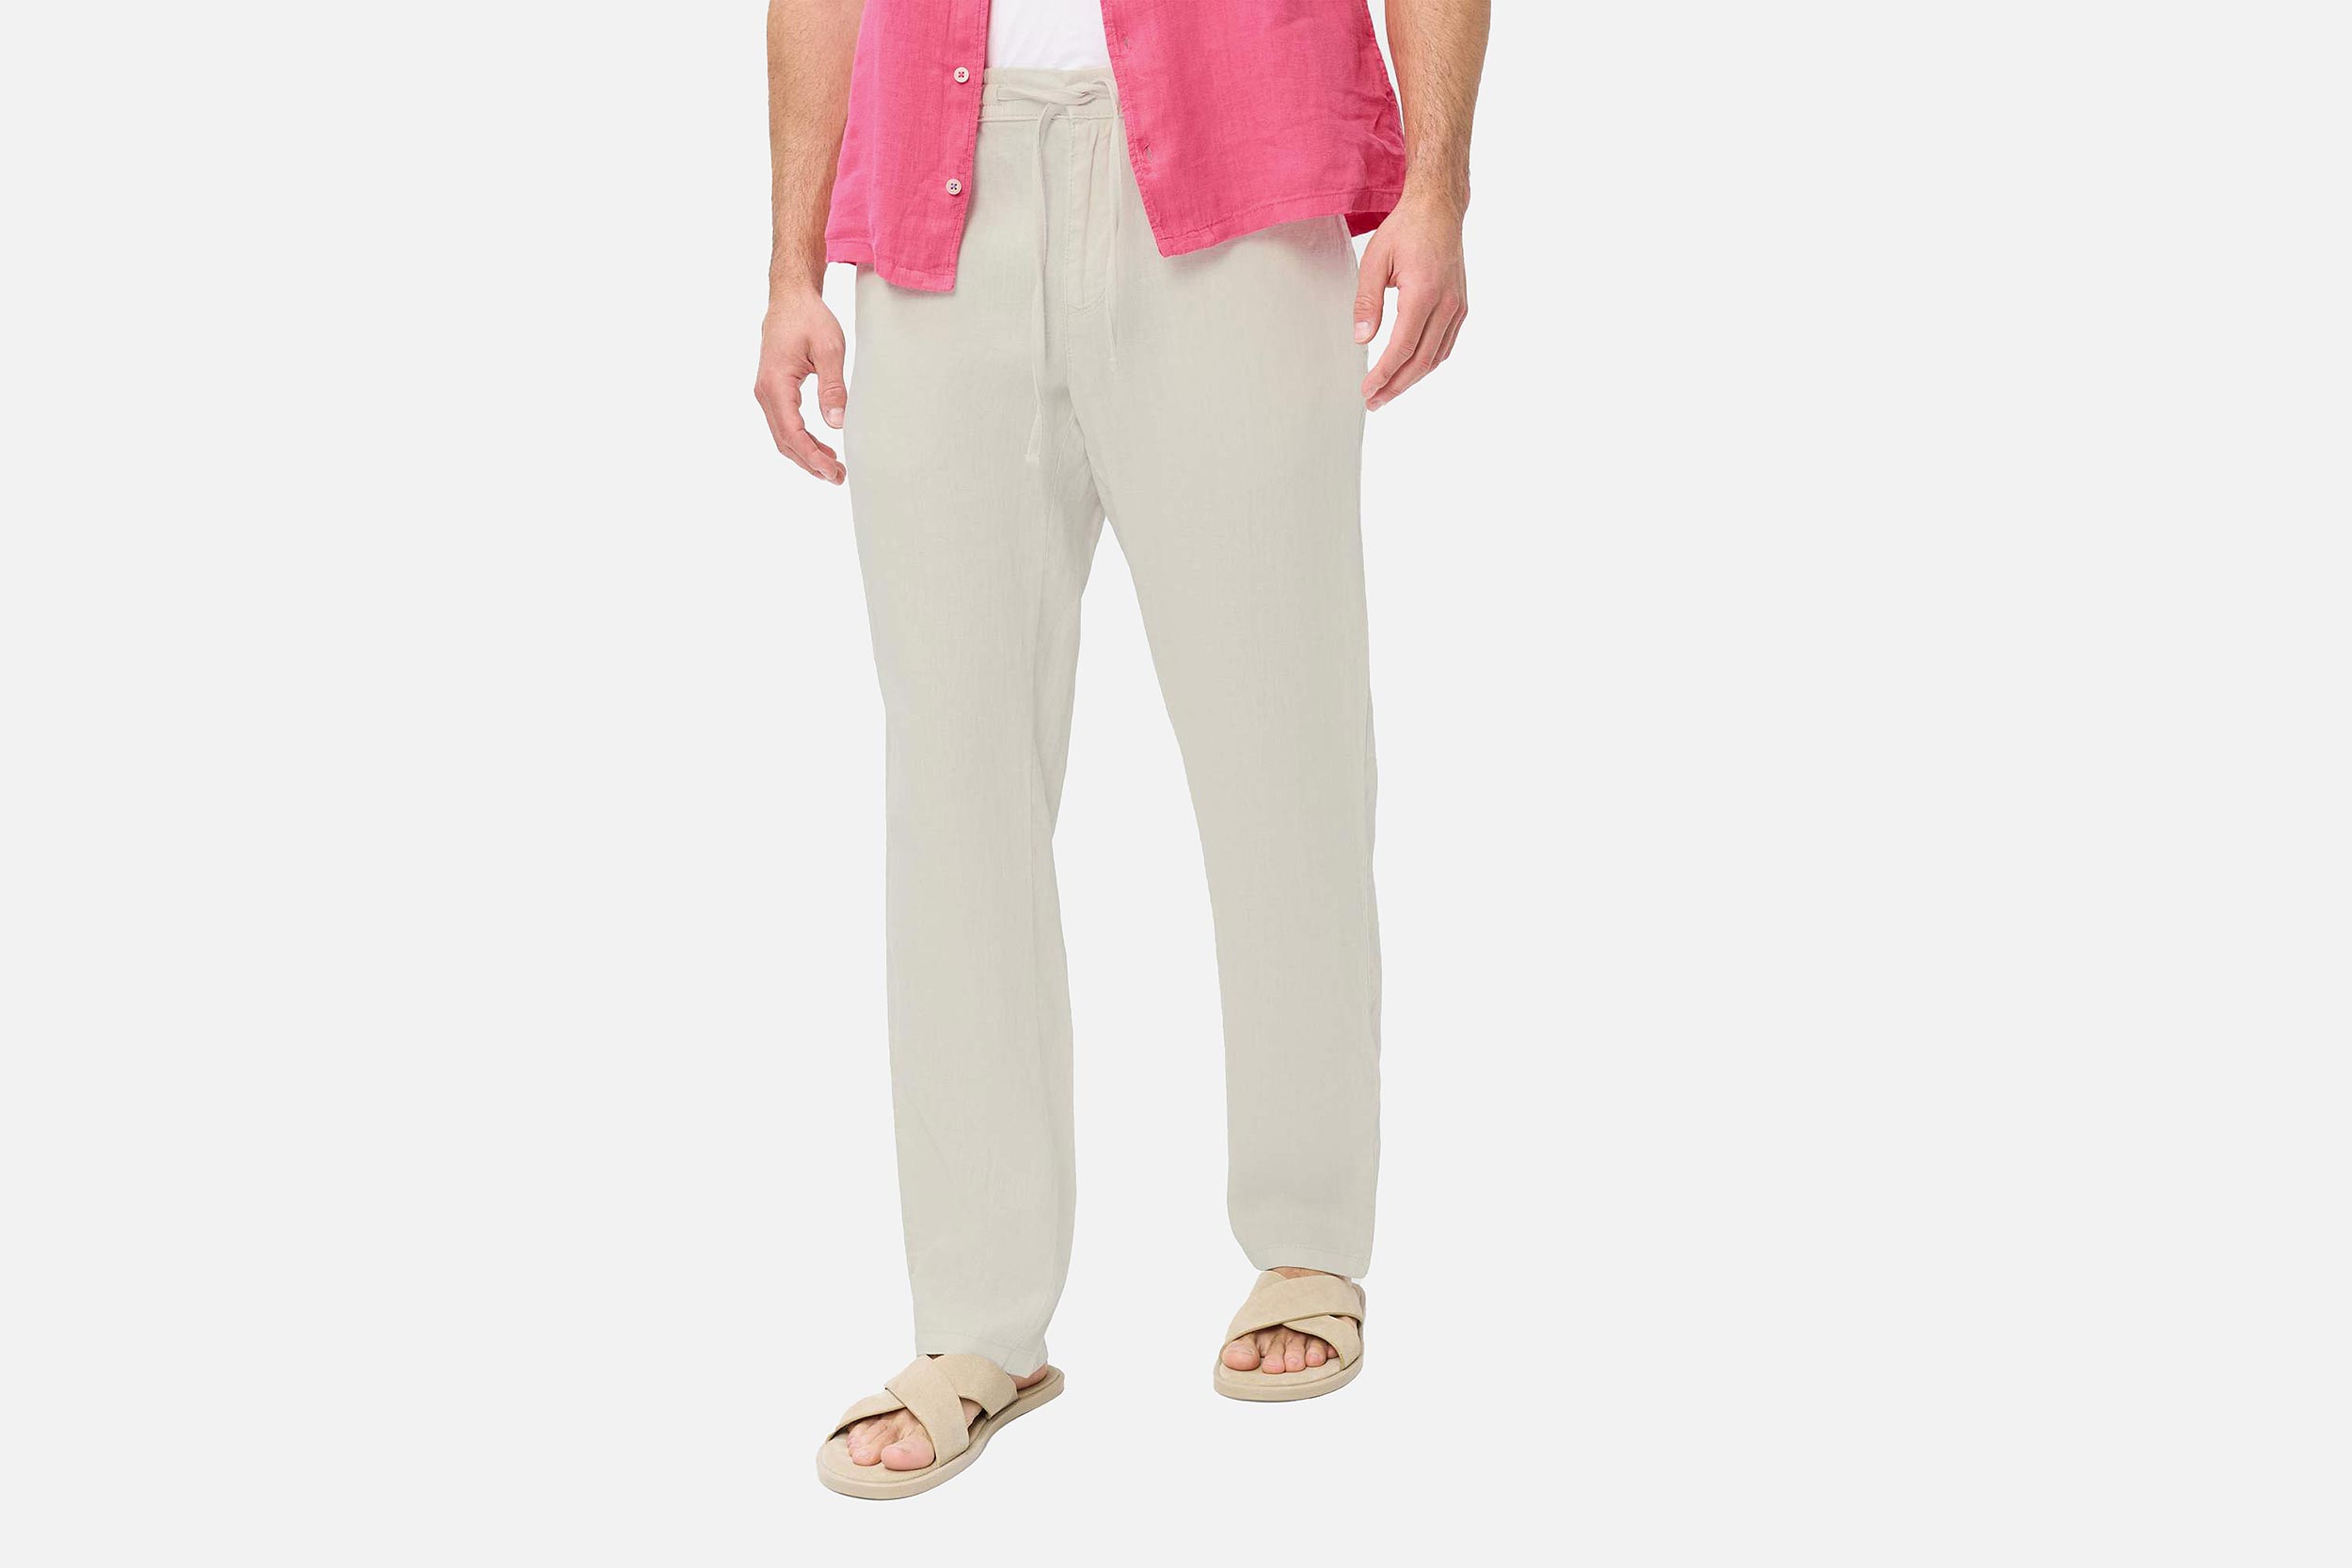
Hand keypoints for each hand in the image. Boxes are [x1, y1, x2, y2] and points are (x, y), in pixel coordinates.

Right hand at [753, 292, 848, 483]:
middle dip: (810, 463)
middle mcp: (765, 392)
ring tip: (833, 469)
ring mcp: (766, 393)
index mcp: (776, 384)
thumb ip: (832, 387)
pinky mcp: (773, 392)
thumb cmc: (809, 318)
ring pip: (783, 436)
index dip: (812, 456)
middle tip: (838, 477)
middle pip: (785, 441)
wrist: (790, 299)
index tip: (832, 470)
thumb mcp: (829, 349)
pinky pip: (784, 424)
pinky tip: (822, 448)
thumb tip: (837, 424)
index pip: (792, 432)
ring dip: (806, 455)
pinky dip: (802, 441)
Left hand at [1353, 192, 1469, 410]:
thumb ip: (1367, 301)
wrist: (1439, 210)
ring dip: (1412, 379)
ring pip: (1435, 357)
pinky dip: (1427, 363)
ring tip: (1388, 392)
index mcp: (1423, 293)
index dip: (1383, 374)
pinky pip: (1445, 345)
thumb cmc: (1405, 230)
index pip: (1402, 347)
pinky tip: (1410, 371)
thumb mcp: (1375, 261)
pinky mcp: (1461, 307)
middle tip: (1373, 402)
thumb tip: (1362, 338)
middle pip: (1420, 360)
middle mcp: (1447, 304)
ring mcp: (1458, 307)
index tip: (1366, 389)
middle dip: (1395, 385)